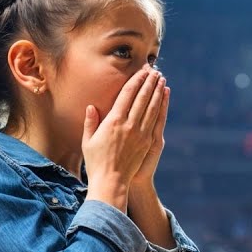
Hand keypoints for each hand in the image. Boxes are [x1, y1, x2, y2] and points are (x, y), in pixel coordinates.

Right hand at [82, 66, 165, 209]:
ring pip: (152, 106)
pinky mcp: (148, 142)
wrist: (111, 181)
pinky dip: (161, 106)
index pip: (127, 94)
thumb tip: (91, 107)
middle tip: (155, 70)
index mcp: (113, 121)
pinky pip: (156, 119)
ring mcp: (140, 133)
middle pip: (142, 97)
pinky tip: (164, 97)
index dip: (136, 80)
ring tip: (161, 79)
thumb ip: (91, 122)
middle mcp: (129, 124)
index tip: (142, 71)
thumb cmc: (96, 162)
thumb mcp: (88, 140)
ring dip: (157, 91)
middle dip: (149, 81)